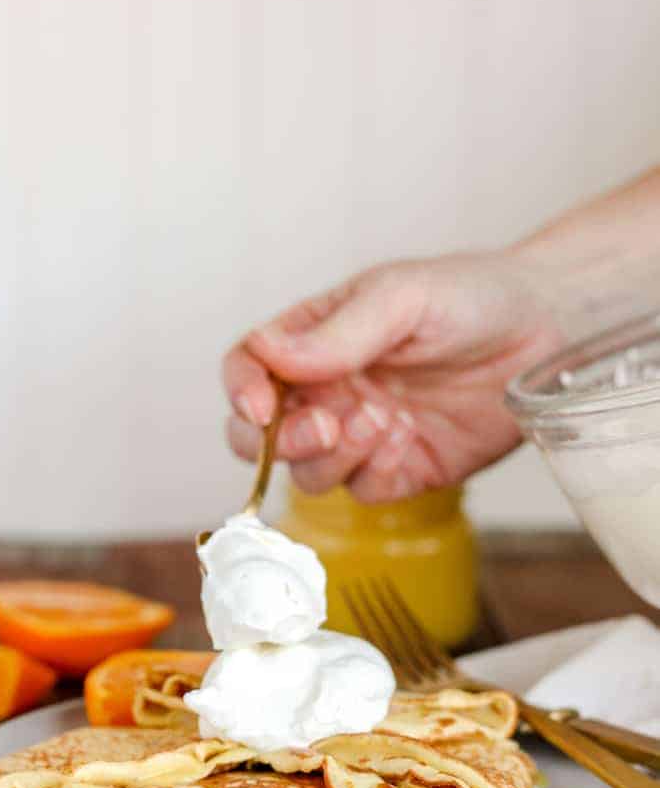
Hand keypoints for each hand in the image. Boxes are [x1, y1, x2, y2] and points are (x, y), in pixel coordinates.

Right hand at [224, 254, 562, 501]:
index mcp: (314, 339)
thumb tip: (270, 356)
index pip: (249, 368)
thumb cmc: (470, 296)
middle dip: (280, 440)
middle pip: (260, 436)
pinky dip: (375, 472)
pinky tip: (408, 438)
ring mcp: (362, 435)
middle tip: (325, 426)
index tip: (261, 405)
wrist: (546, 328)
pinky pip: (363, 491)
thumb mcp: (403, 297)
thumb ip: (338, 332)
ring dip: (334, 456)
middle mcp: (329, 390)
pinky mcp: (401, 469)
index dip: (241, 390)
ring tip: (385, 419)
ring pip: (309, 472)